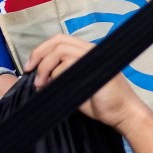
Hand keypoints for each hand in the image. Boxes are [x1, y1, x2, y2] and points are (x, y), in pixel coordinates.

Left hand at [22, 34, 147, 130]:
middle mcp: (91, 51)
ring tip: (40, 84)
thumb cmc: (101, 102)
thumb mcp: (78, 84)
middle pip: (58, 41)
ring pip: (60, 52)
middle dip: (39, 55)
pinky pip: (67, 67)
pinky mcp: (95, 69)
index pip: (60, 40)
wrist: (123, 112)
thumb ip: (63, 74)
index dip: (41, 49)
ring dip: (45, 68)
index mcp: (88, 52)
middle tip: (29, 72)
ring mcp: (94, 58)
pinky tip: (51, 88)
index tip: (29, 66)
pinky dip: (54, 77)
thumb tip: (38, 74)